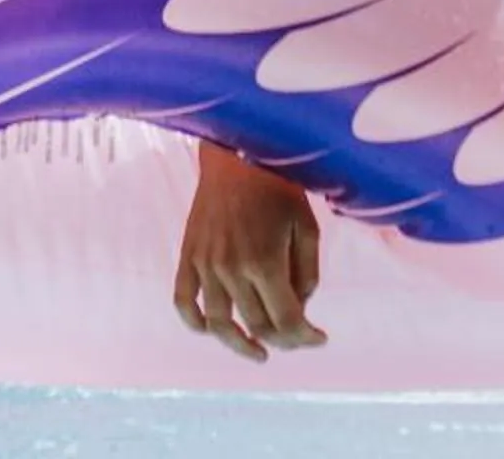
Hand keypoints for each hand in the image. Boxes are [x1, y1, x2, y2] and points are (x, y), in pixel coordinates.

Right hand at [172, 146, 324, 361]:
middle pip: (256, 326)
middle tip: (295, 339)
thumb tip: (301, 308)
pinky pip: (184, 302)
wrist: (236, 152)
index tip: (319, 339)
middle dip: (281, 340)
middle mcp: (231, 269)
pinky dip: (196, 324)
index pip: (286, 321)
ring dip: (239, 345)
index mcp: (265, 262)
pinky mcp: (188, 255)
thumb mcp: (307, 226)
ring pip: (219, 324)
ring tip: (257, 352)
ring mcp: (205, 264)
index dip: (304, 338)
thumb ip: (307, 273)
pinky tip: (213, 330)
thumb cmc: (279, 186)